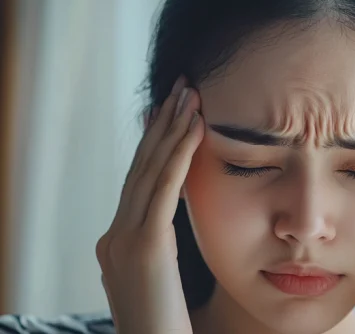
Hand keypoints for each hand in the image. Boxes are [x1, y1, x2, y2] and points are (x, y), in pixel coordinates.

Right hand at [95, 76, 203, 333]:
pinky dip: (179, 156)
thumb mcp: (160, 283)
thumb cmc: (166, 327)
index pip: (138, 184)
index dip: (154, 146)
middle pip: (141, 169)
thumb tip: (170, 229)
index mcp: (117, 245)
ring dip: (172, 130)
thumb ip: (160, 252)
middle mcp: (113, 238)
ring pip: (151, 173)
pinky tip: (195, 129)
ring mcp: (123, 242)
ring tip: (190, 96)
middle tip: (182, 90)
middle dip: (162, 126)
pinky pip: (164, 191)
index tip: (170, 114)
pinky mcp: (144, 248)